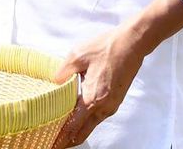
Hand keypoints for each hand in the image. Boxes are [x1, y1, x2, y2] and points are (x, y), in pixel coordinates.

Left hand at [51, 27, 145, 147]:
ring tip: (61, 133)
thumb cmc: (105, 48)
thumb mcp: (77, 55)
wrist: (131, 44)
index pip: (74, 125)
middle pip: (83, 132)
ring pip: (91, 126)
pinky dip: (86, 123)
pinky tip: (76, 119)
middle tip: (54, 143)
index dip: (61, 136)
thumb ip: (63, 71)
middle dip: (68, 140)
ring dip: (77, 132)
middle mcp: (103, 107)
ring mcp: (111, 106)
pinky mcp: (115, 101)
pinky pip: (98, 117)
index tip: (51, 142)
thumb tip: (52, 82)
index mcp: (92, 98)